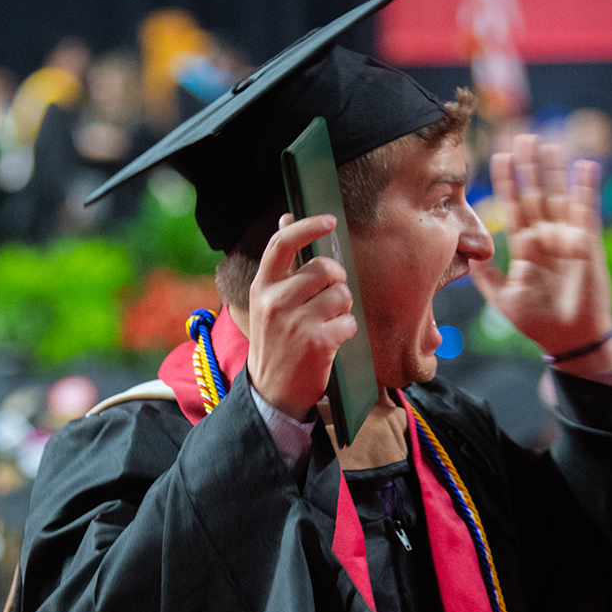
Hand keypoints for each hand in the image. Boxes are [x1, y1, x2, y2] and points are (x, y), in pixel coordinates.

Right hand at [242, 211, 352, 419]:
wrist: (272, 392)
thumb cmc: (275, 343)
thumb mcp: (268, 302)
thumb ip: (281, 264)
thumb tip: (286, 218)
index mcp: (262, 288)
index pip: (282, 244)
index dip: (308, 227)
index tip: (329, 220)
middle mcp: (274, 302)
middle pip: (324, 268)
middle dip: (336, 282)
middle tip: (328, 300)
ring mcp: (295, 323)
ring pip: (341, 294)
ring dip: (343, 309)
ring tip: (327, 324)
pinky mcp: (317, 342)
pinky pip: (349, 321)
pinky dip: (347, 331)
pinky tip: (332, 342)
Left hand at [469, 133, 611, 372]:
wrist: (568, 339)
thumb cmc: (537, 321)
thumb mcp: (503, 298)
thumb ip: (486, 275)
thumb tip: (468, 253)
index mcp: (525, 247)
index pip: (513, 207)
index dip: (507, 183)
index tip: (499, 157)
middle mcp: (546, 237)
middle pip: (535, 194)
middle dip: (529, 167)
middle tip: (522, 137)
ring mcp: (566, 238)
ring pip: (558, 196)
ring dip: (554, 171)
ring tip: (548, 144)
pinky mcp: (586, 244)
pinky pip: (586, 211)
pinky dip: (586, 189)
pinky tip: (584, 165)